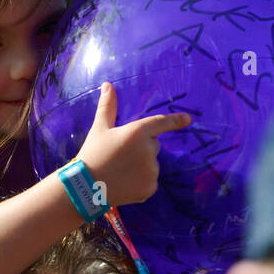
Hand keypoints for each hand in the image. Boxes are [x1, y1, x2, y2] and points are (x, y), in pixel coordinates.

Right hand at [76, 81, 191, 207]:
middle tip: (119, 156)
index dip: (176, 120)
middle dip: (141, 148)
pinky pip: (150, 180)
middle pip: (153, 145)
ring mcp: (151, 170)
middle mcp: (149, 150)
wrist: (84, 188)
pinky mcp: (150, 188)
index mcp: (137, 132)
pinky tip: (124, 184)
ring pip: (152, 164)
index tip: (188, 119)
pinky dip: (140, 182)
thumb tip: (108, 84)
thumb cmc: (91, 155)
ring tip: (119, 171)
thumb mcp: (99, 129)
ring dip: (141, 166)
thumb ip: (107, 106)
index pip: (161, 123)